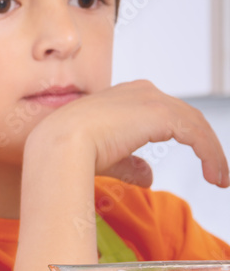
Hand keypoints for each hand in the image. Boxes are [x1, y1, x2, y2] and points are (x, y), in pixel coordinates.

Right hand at [32, 80, 228, 188]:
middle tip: (215, 171)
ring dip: (211, 153)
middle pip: (185, 117)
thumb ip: (130, 164)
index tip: (192, 159)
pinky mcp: (162, 114)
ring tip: (219, 178)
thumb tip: (150, 177)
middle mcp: (141, 92)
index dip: (183, 136)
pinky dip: (210, 155)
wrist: (58, 146)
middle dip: (203, 144)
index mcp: (124, 98)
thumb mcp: (107, 158)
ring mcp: (152, 100)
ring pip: (195, 125)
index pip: (165, 115)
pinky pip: (197, 134)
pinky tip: (214, 175)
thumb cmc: (67, 152)